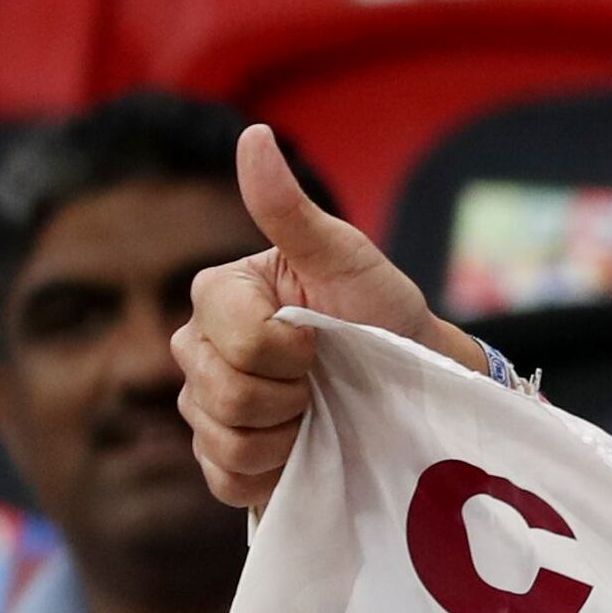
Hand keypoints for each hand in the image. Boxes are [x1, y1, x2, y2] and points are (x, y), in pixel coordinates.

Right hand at [176, 123, 492, 510]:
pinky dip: (271, 471)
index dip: (286, 348)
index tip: (323, 339)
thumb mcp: (347, 258)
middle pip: (220, 390)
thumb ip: (291, 210)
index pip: (229, 333)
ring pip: (223, 436)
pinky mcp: (221, 458)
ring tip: (317, 412)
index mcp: (218, 296)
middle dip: (289, 392)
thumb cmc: (383, 312)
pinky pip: (225, 478)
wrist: (414, 385)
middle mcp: (197, 349)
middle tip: (324, 379)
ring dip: (286, 434)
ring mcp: (204, 407)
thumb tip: (253, 135)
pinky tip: (301, 450)